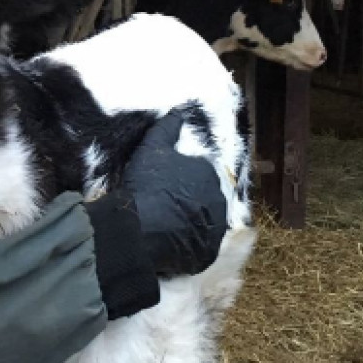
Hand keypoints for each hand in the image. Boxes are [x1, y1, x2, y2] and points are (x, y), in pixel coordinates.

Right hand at [122, 111, 227, 276]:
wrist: (143, 226)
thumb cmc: (148, 183)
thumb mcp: (153, 148)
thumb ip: (168, 126)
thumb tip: (180, 109)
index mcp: (210, 173)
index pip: (198, 173)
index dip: (178, 179)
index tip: (161, 185)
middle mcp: (220, 200)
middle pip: (203, 198)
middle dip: (187, 200)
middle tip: (162, 205)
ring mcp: (216, 229)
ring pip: (202, 223)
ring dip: (188, 223)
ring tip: (162, 225)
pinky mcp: (208, 254)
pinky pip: (198, 247)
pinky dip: (186, 245)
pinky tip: (166, 242)